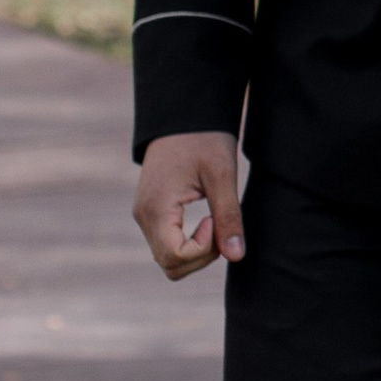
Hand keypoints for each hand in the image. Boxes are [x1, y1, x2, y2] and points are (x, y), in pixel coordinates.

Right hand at [134, 131, 245, 278]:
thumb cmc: (204, 138)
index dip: (204, 250)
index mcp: (156, 208)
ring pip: (168, 259)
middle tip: (220, 223)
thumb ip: (228, 216)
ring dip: (197, 252)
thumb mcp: (222, 175)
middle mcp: (144, 216)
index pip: (175, 257)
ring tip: (214, 220)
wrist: (183, 115)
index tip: (215, 218)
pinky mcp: (151, 213)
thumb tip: (236, 256)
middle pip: (170, 265)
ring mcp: (145, 215)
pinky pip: (167, 244)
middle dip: (202, 256)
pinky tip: (206, 221)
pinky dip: (189, 244)